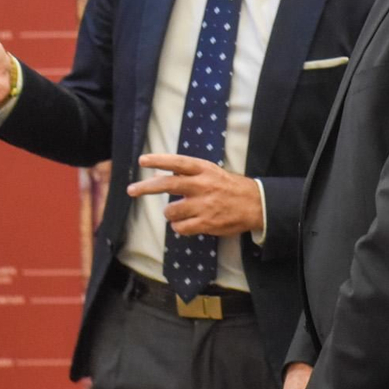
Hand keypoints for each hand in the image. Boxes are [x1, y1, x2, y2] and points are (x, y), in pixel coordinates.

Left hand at [127, 154, 261, 236]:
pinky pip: (180, 228)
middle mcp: (203, 185)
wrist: (256, 205)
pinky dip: (179, 227)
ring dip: (170, 213)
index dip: (159, 161)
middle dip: (146, 188)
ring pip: (170, 211)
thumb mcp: (212, 173)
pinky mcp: (206, 223)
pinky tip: (187, 224)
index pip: (178, 163)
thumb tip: (159, 176)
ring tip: (181, 212)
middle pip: (167, 185)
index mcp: (205, 170)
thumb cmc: (231, 187)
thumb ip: (188, 175)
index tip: (142, 161)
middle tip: (132, 190)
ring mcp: (204, 205)